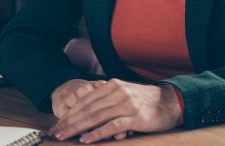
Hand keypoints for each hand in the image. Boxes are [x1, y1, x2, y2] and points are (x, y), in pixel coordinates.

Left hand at [48, 79, 181, 142]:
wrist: (169, 101)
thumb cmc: (143, 100)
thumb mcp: (122, 94)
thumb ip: (105, 99)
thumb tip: (86, 110)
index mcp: (111, 85)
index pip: (85, 100)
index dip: (70, 111)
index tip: (58, 122)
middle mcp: (116, 92)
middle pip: (87, 108)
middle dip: (69, 121)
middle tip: (55, 132)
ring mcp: (125, 103)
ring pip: (96, 116)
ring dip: (77, 127)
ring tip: (65, 135)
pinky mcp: (134, 116)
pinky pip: (112, 125)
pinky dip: (97, 133)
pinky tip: (86, 139)